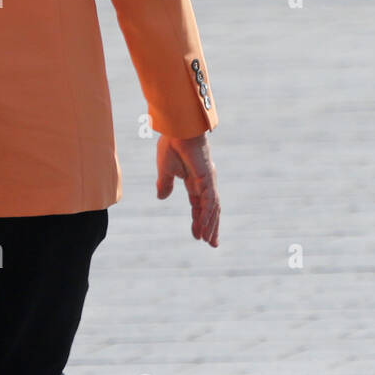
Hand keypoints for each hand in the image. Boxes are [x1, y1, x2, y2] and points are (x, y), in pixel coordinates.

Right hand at [156, 132, 218, 246]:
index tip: (197, 236)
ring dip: (211, 225)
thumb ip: (165, 184)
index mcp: (194, 181)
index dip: (198, 221)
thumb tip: (162, 197)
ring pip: (212, 208)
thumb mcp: (165, 170)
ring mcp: (208, 181)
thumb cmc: (172, 144)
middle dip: (211, 226)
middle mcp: (204, 183)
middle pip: (210, 210)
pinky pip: (209, 202)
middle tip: (212, 244)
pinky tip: (204, 229)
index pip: (198, 205)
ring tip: (209, 242)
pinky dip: (208, 216)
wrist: (177, 130)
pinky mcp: (208, 178)